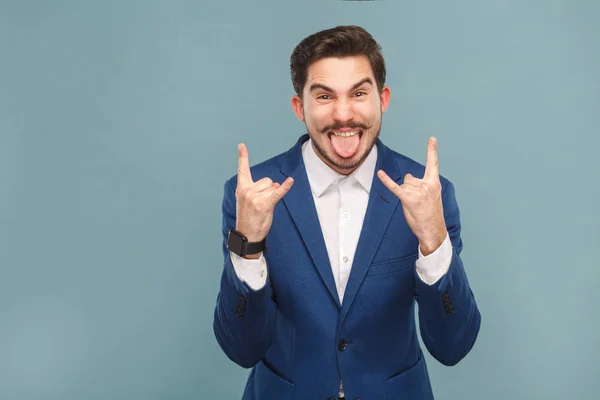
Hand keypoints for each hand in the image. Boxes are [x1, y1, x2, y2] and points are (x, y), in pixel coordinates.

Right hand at [235, 143, 293, 246]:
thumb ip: (258, 189)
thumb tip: (276, 184)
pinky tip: (290, 181)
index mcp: (241, 188)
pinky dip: (285, 187)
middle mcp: (247, 190)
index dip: (242, 157)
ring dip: (273, 195)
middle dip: (268, 189)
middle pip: (267, 180)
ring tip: (264, 207)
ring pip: (273, 187)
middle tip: (261, 203)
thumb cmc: (248, 217)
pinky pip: (278, 193)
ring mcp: (256, 197)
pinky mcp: (265, 204)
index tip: (242, 145)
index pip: (242, 169)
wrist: (247, 234)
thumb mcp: (246, 200)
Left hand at [377, 137, 446, 255]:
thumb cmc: (431, 215)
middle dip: (410, 189)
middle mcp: (426, 185)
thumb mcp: (432, 197)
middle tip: (418, 203)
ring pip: (404, 185)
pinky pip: (394, 187)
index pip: (433, 164)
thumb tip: (408, 178)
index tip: (432, 138)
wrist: (433, 230)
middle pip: (410, 178)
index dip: (432, 150)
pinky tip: (380, 173)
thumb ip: (421, 185)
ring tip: (414, 206)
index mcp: (434, 183)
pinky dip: (386, 180)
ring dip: (405, 195)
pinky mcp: (408, 199)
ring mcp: (417, 191)